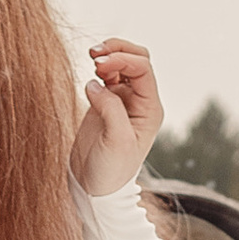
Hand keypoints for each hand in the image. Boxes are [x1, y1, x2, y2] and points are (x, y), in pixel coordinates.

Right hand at [71, 36, 164, 196]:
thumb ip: (110, 108)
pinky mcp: (104, 104)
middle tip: (94, 54)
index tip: (98, 65)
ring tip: (90, 57)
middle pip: (137, 59)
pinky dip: (97, 68)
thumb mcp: (116, 141)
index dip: (122, 59)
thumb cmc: (110, 171)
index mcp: (150, 109)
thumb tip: (95, 82)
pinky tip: (88, 73)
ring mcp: (122, 101)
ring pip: (121, 64)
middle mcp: (140, 102)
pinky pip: (105, 75)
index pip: (142, 69)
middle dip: (118, 50)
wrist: (94, 189)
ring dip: (108, 55)